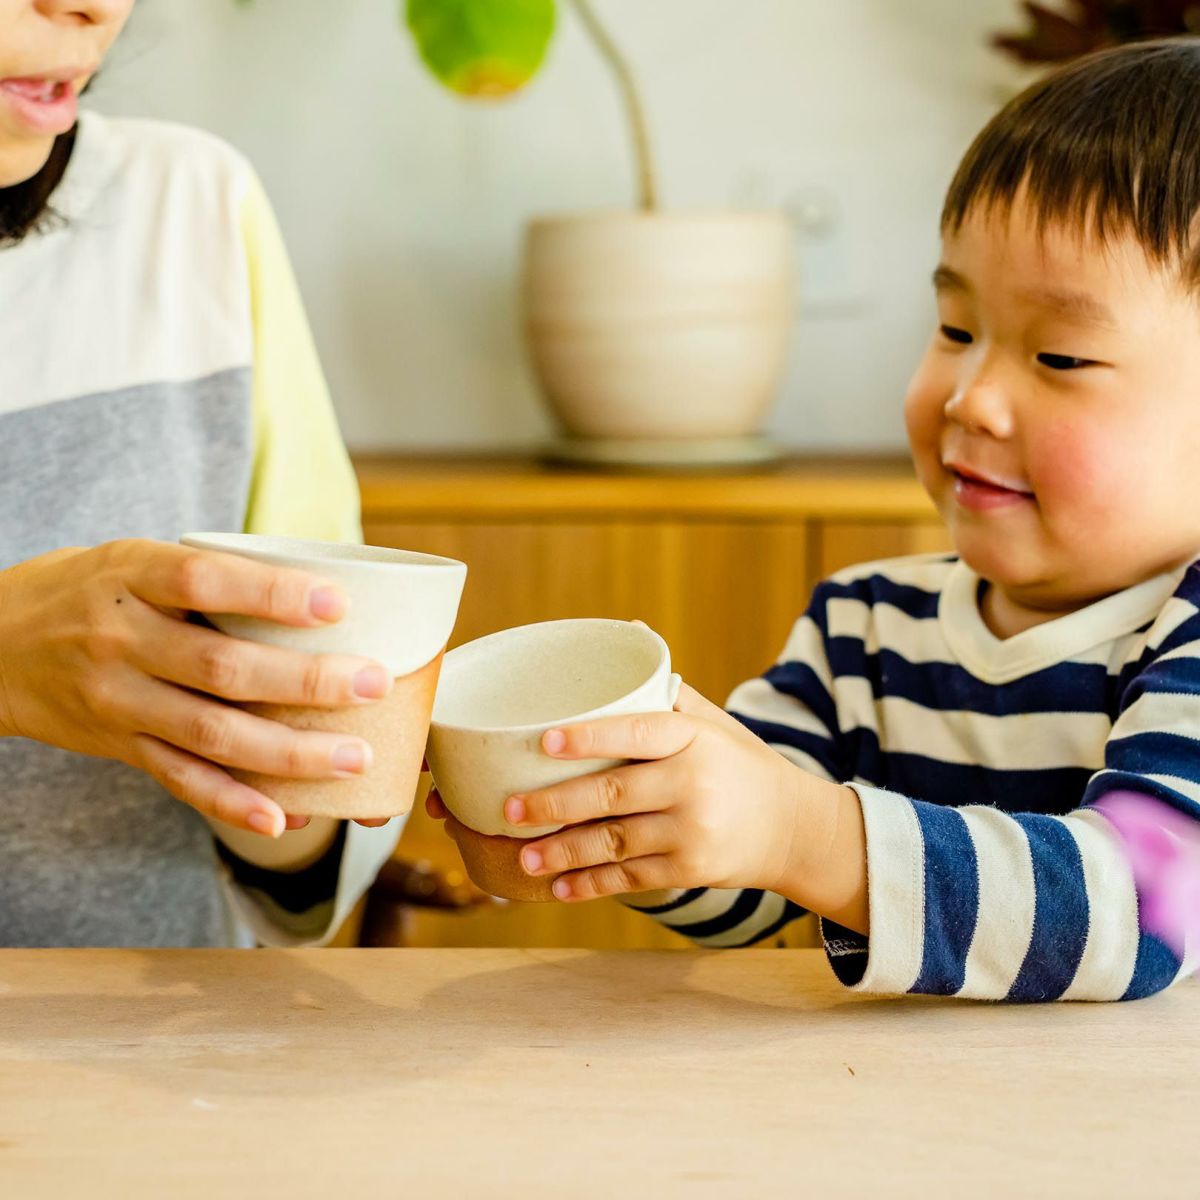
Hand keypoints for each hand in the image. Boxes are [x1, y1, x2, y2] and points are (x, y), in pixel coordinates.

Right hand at [0, 539, 395, 835]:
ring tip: (355, 759)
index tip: (339, 604)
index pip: (205, 582)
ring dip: (290, 753)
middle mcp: (121, 641)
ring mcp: (119, 700)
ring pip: (211, 734)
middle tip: (373, 685)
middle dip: (307, 683)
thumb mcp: (137, 558)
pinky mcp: (120, 746)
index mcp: (132, 577)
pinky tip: (281, 818)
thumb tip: (324, 594)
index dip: (272, 595)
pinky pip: (180, 780)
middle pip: (222, 669)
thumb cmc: (93, 590)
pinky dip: (232, 803)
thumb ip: (211, 575)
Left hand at [426, 684, 867, 928]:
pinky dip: (592, 885)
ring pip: (614, 843)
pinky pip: (631, 878)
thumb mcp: (713, 723)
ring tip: (523, 858)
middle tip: (510, 810)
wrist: (793, 827)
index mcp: (693, 739)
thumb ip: (668, 691)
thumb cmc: (739, 764)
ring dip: (563, 853)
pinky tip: (558, 887)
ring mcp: (692, 831)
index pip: (635, 733)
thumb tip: (630, 631)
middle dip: (555, 805)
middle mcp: (693, 784)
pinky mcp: (691, 870)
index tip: (544, 742)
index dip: (588, 737)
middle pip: (612, 795)